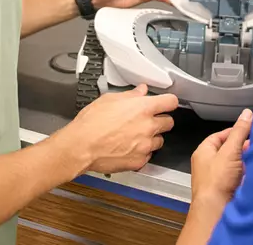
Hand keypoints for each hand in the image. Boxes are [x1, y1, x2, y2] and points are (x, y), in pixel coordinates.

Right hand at [61, 84, 178, 174]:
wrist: (81, 146)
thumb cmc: (91, 123)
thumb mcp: (109, 100)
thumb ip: (130, 95)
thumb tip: (140, 91)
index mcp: (143, 108)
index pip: (171, 102)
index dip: (168, 102)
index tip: (165, 104)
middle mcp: (148, 126)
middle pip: (169, 122)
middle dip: (160, 120)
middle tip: (147, 121)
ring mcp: (145, 145)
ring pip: (160, 140)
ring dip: (151, 138)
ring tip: (135, 136)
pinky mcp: (139, 161)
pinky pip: (148, 155)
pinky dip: (142, 152)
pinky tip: (129, 148)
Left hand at [190, 109, 252, 207]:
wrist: (216, 211)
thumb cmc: (216, 182)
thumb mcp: (230, 151)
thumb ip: (239, 132)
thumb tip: (246, 114)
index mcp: (203, 151)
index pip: (220, 135)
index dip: (235, 131)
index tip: (249, 128)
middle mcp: (208, 164)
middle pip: (228, 149)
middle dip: (243, 146)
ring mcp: (217, 177)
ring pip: (234, 163)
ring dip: (245, 160)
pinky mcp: (225, 188)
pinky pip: (238, 176)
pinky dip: (246, 173)